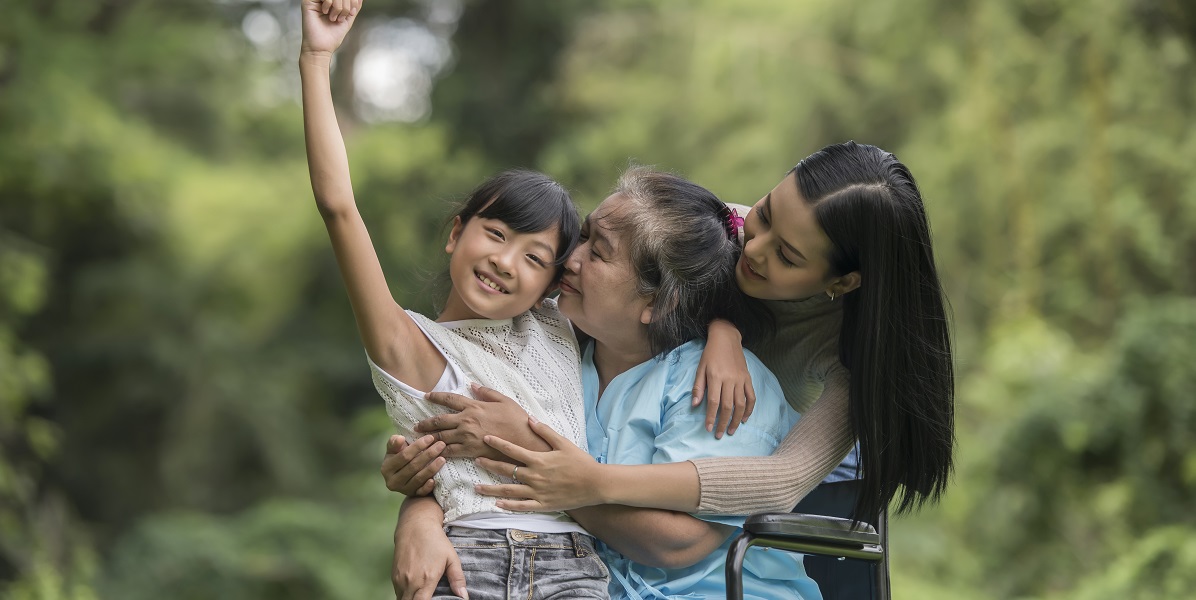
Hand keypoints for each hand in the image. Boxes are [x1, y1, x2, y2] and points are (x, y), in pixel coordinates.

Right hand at [300, 0, 362, 56]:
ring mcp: (316, 0)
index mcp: (332, 2)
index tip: (349, 12)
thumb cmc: (332, 36)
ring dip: (338, 6)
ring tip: (333, 17)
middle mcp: (324, 0)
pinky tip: (325, 12)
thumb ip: (354, 7)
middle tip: (340, 17)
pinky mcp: (308, 1)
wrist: (322, 47)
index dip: (352, 1)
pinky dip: (329, 4)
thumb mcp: (348, 19)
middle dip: (346, 5)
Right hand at [380, 435, 445, 495]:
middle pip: (413, 467)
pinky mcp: (412, 496)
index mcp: (386, 468)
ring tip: (442, 458)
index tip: (430, 438)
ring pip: (418, 478)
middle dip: (428, 455)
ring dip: (431, 468)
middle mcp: (392, 481)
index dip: (417, 446)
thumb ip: (394, 443)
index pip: (404, 456)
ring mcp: (402, 490)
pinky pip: (421, 492)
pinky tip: (435, 480)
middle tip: (441, 445)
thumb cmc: (401, 457)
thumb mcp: (394, 449)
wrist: (404, 475)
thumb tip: (400, 439)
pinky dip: (427, 487)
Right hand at [391, 500, 467, 599]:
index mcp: (427, 579)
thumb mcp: (451, 558)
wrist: (415, 525)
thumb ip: (457, 579)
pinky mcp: (393, 575)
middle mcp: (411, 581)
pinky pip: (397, 592)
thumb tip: (463, 596)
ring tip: (421, 595)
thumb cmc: (435, 541)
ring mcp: (400, 579)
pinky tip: (413, 590)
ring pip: (402, 599)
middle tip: (427, 598)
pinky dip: (404, 595)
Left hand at [417, 385, 545, 459]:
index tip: (426, 396)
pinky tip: (434, 453)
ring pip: (441, 437)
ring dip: (429, 438)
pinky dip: (440, 452)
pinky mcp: (470, 450)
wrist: (524, 440)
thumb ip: (486, 392)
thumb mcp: (504, 400)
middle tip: (416, 426)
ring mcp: (467, 436)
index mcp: (474, 406)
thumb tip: (473, 385)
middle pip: (439, 420)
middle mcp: (466, 420)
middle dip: (425, 423)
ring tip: (420, 440)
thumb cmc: (517, 419)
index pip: (449, 399)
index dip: (436, 397)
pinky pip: (450, 451)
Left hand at [473, 417, 603, 511]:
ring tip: (477, 488)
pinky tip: (497, 505)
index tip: (485, 438)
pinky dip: (508, 506)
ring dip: (491, 489)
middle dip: (489, 465)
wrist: (595, 484)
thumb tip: (529, 418)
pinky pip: (522, 507)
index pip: (512, 450)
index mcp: (538, 459)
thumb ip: (545, 431)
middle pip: (506, 470)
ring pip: (509, 491)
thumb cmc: (580, 461)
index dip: (497, 443)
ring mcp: (537, 492)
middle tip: (476, 461)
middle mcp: (534, 476)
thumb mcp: (563, 443)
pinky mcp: (542, 504)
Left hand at [693, 319, 754, 437]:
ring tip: (732, 431)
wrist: (726, 338)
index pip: (713, 402)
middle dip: (723, 423)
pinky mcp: (748, 378)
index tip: (708, 428)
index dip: (710, 417)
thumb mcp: (700, 368)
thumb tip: (694, 405)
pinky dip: (749, 409)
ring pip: (741, 404)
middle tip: (719, 434)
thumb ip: (698, 387)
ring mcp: (741, 379)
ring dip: (737, 420)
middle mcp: (730, 379)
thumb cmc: (710, 354)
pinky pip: (751, 396)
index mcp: (716, 377)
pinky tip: (745, 418)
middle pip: (728, 406)